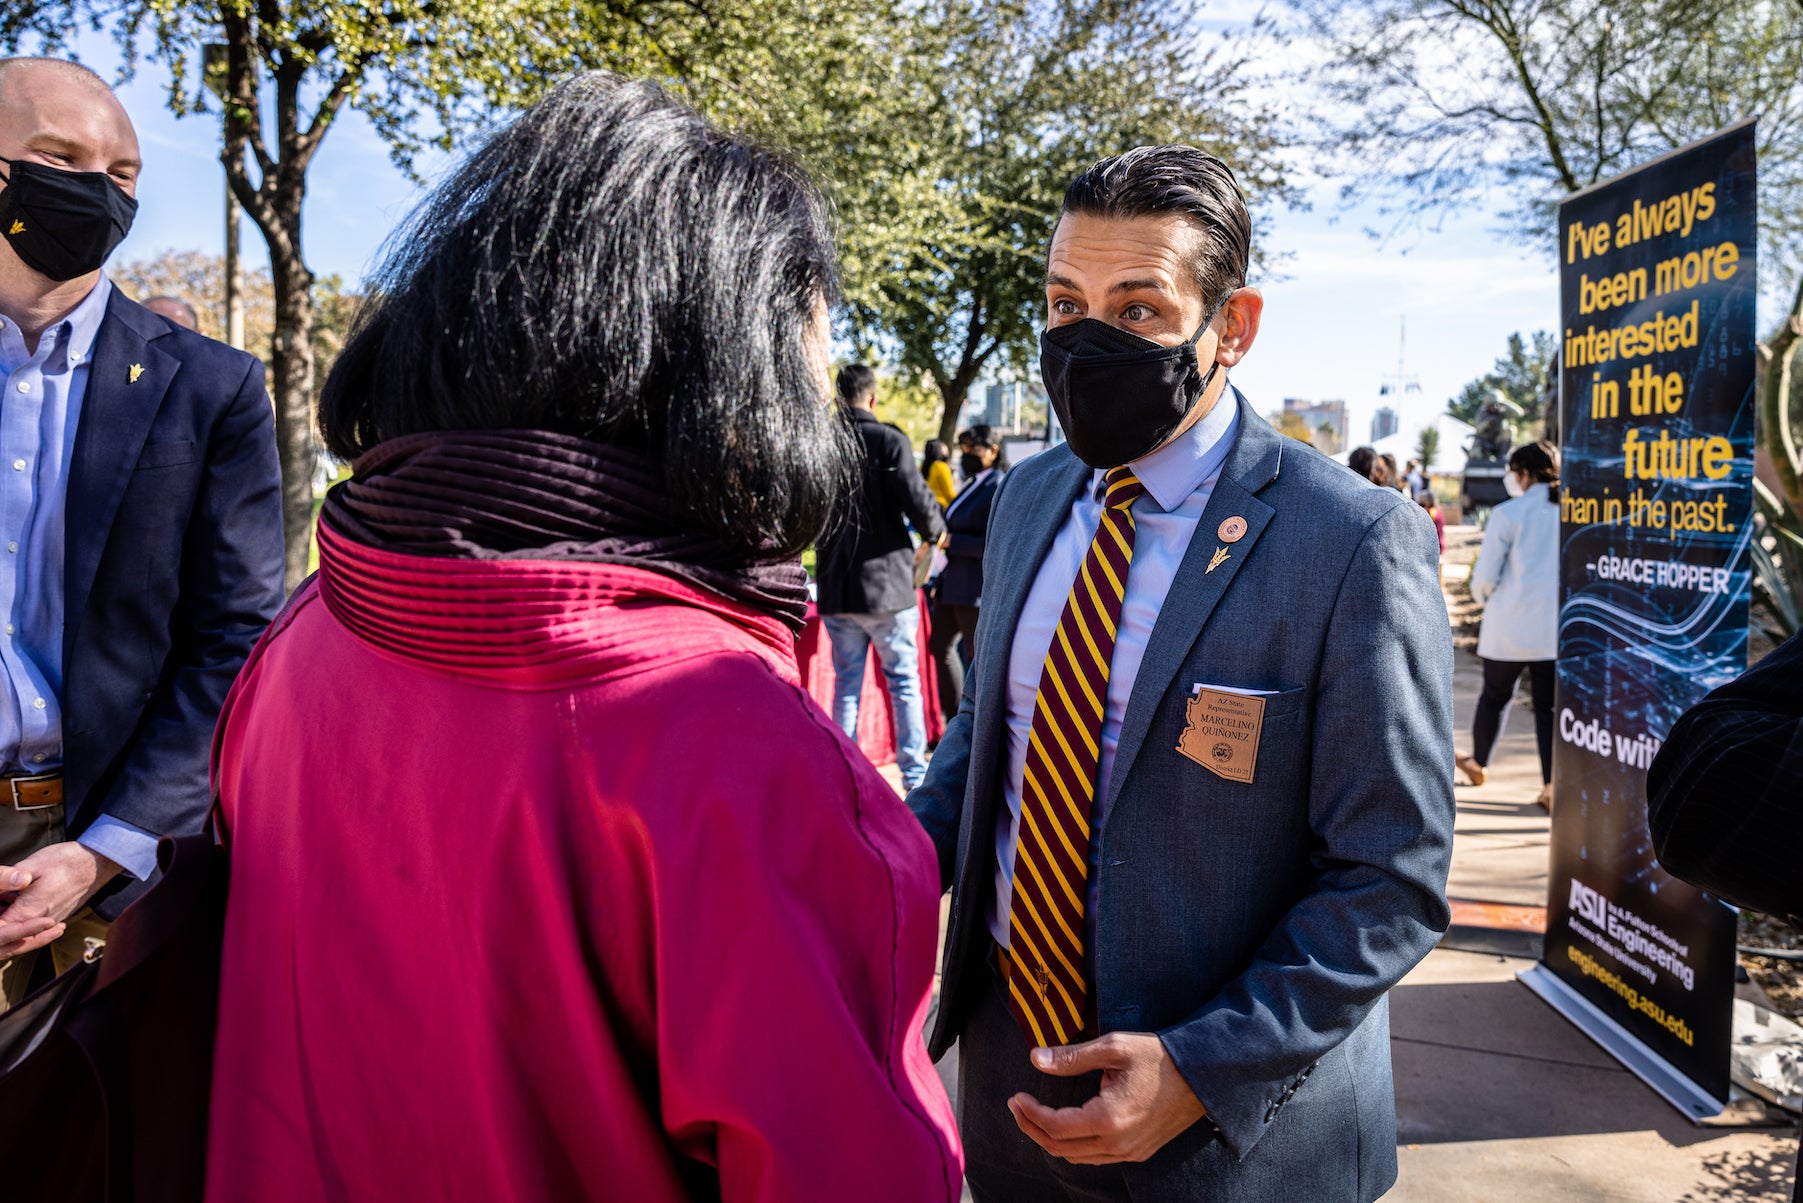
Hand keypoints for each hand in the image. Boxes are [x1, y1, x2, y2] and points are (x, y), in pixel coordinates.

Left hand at [0, 841, 120, 958]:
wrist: (96, 862)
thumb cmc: (67, 861)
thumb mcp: (32, 865)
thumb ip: (9, 879)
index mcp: (30, 911)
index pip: (0, 931)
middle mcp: (41, 921)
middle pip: (10, 938)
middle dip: (1, 930)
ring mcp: (51, 920)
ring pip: (23, 934)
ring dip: (9, 924)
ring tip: (3, 904)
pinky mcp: (57, 916)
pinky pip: (34, 927)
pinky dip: (21, 921)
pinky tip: (13, 903)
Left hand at [1009, 1032, 1206, 1164]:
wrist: (1203, 1075)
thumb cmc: (1159, 1057)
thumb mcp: (1114, 1048)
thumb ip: (1072, 1057)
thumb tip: (1036, 1059)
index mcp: (1108, 1119)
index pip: (1055, 1127)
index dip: (1030, 1113)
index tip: (1016, 1097)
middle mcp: (1118, 1143)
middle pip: (1061, 1148)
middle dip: (1033, 1128)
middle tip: (1017, 1107)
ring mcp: (1130, 1152)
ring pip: (1078, 1158)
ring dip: (1053, 1140)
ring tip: (1036, 1116)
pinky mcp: (1139, 1152)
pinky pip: (1097, 1158)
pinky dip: (1075, 1146)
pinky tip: (1068, 1126)